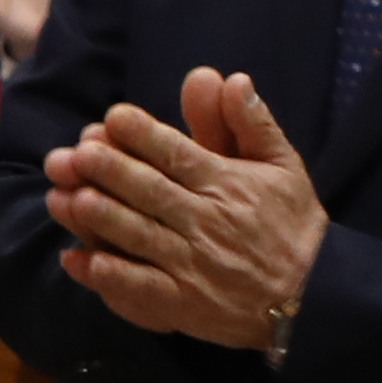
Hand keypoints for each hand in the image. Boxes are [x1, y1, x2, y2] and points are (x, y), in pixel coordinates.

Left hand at [45, 64, 324, 350]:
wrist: (315, 294)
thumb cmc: (291, 224)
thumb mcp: (283, 166)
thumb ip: (252, 123)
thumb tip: (234, 79)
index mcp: (227, 185)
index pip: (179, 155)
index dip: (144, 136)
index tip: (113, 117)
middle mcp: (207, 222)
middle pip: (151, 192)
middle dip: (110, 171)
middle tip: (75, 154)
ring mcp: (194, 265)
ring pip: (140, 236)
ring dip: (102, 218)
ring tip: (66, 198)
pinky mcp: (185, 303)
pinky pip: (143, 288)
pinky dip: (111, 276)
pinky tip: (78, 261)